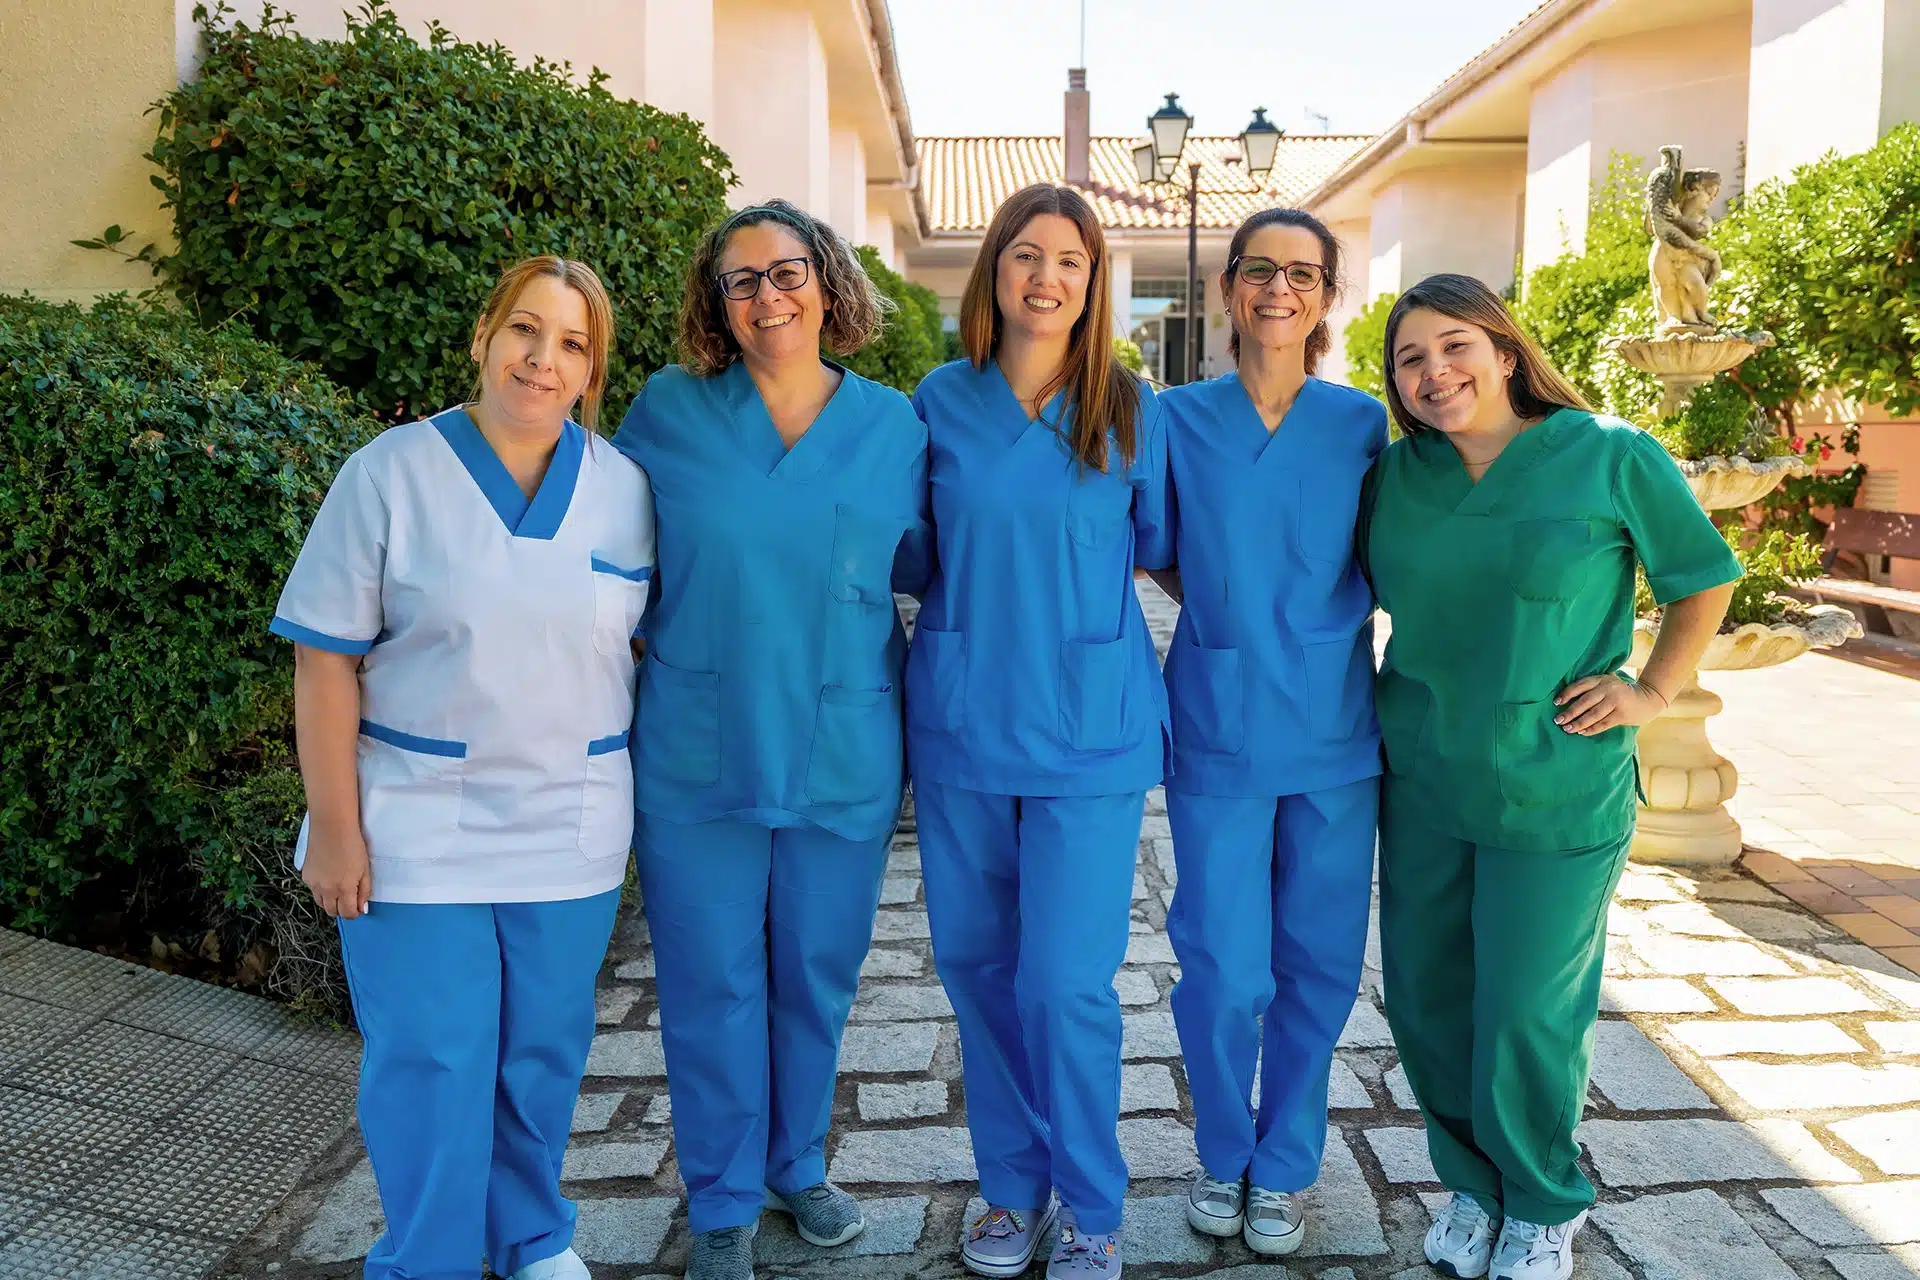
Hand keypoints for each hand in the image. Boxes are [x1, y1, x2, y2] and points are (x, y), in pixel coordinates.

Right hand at [303, 821, 372, 918]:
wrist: (332, 827)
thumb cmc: (352, 845)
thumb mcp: (365, 869)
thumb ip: (364, 891)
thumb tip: (362, 908)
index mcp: (344, 889)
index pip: (347, 914)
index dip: (354, 913)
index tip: (357, 909)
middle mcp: (327, 890)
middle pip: (332, 912)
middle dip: (341, 909)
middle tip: (349, 899)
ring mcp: (313, 884)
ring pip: (321, 903)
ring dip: (330, 901)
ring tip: (338, 887)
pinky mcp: (305, 876)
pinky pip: (313, 890)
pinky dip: (320, 889)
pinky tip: (328, 876)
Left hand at [1553, 674, 1668, 735]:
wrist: (1647, 698)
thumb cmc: (1620, 692)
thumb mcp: (1608, 683)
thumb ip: (1592, 687)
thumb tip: (1566, 697)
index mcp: (1601, 679)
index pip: (1580, 686)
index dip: (1567, 694)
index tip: (1556, 703)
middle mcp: (1608, 688)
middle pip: (1584, 702)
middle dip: (1570, 712)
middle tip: (1558, 720)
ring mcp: (1616, 701)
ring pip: (1593, 714)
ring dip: (1578, 723)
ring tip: (1567, 729)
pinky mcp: (1622, 714)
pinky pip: (1603, 724)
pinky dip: (1591, 729)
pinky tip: (1582, 732)